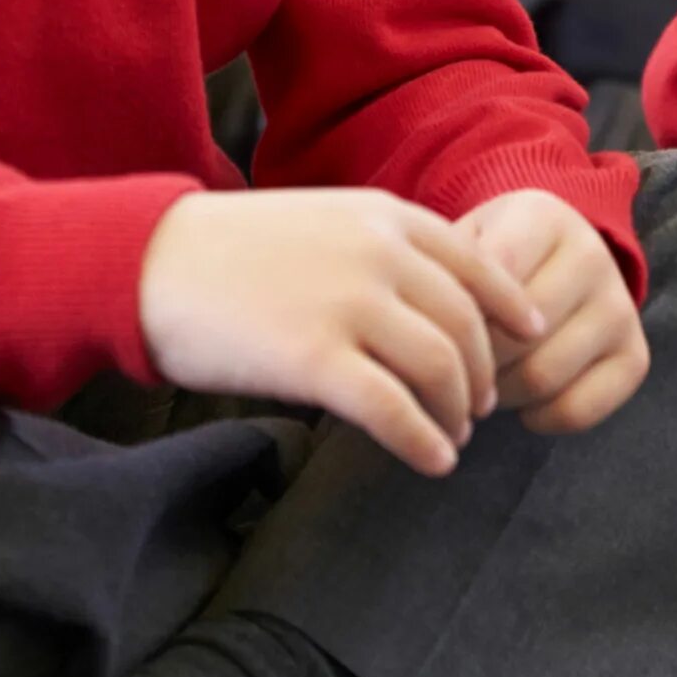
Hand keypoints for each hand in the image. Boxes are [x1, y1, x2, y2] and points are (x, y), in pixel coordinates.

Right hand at [138, 187, 542, 476]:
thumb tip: (427, 298)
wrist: (149, 262)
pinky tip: (434, 460)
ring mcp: (350, 305)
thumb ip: (378, 247)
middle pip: (465, 323)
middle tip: (483, 403)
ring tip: (455, 435)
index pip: (478, 262)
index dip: (509, 304)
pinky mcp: (316, 360)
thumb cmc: (229, 249)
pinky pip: (394, 410)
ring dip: (458, 410)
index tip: (527, 334)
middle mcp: (380, 254)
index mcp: (384, 216)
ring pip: (441, 367)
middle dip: (483, 370)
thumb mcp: (322, 220)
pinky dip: (424, 440)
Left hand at [456, 188, 649, 434]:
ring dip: (502, 396)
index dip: (455, 323)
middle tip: (456, 370)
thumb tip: (436, 340)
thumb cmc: (492, 259)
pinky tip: (525, 401)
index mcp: (544, 217)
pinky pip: (578, 410)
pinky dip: (540, 418)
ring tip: (486, 383)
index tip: (436, 334)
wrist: (553, 262)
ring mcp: (621, 306)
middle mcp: (593, 255)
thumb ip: (447, 277)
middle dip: (475, 366)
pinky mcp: (635, 356)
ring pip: (542, 377)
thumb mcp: (465, 244)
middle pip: (515, 337)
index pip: (491, 282)